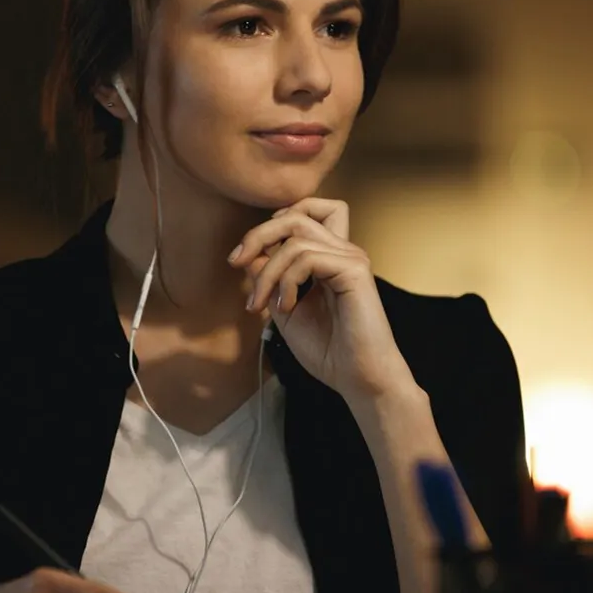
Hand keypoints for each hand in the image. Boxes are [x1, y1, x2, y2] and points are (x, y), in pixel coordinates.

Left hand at [229, 197, 411, 400]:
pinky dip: (286, 281)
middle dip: (259, 234)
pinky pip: (307, 257)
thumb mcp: (284, 309)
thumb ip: (270, 280)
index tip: (243, 256)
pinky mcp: (354, 270)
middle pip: (296, 216)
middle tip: (235, 260)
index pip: (305, 214)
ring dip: (267, 272)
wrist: (356, 379)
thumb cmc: (328, 350)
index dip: (271, 225)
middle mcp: (343, 251)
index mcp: (329, 258)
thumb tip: (249, 255)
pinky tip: (286, 307)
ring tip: (261, 304)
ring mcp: (351, 258)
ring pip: (295, 239)